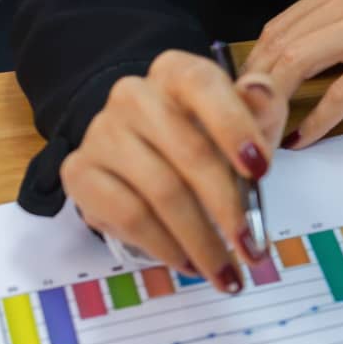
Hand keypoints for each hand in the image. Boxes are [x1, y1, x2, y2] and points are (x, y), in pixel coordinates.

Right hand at [61, 51, 280, 293]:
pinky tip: (187, 262)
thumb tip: (258, 92)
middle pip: (189, 152)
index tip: (262, 170)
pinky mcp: (80, 172)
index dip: (234, 126)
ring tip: (226, 271)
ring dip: (200, 240)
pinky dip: (164, 246)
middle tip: (252, 249)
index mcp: (177, 72)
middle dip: (227, 208)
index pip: (203, 86)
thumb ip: (262, 109)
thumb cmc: (211, 134)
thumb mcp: (249, 120)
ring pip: (160, 192)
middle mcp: (133, 95)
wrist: (147, 148)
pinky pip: (127, 216)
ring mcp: (101, 132)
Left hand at [243, 0, 342, 148]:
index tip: (240, 109)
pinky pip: (341, 91)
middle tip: (238, 134)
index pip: (278, 28)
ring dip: (274, 109)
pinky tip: (304, 139)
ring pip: (299, 64)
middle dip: (251, 95)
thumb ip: (337, 40)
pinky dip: (317, 120)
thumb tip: (282, 81)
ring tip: (261, 141)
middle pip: (280, 46)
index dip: (251, 72)